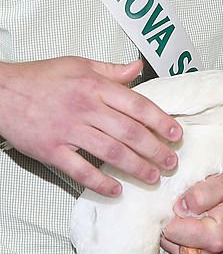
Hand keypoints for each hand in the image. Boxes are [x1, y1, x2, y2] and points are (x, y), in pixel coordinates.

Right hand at [0, 57, 181, 196]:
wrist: (1, 91)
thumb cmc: (40, 77)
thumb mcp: (79, 64)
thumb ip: (111, 70)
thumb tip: (138, 68)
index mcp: (95, 86)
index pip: (138, 105)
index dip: (160, 121)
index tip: (176, 134)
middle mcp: (86, 108)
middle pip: (130, 132)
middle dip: (156, 150)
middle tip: (171, 162)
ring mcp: (68, 131)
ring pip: (111, 152)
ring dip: (136, 167)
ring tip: (152, 177)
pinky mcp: (51, 150)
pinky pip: (80, 170)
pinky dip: (100, 182)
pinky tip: (116, 189)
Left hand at [157, 162, 222, 253]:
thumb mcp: (222, 184)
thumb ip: (199, 195)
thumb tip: (179, 208)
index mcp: (216, 239)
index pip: (171, 232)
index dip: (173, 214)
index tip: (184, 205)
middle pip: (166, 244)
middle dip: (171, 226)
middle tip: (186, 213)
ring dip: (170, 236)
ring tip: (186, 221)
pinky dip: (169, 247)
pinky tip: (181, 233)